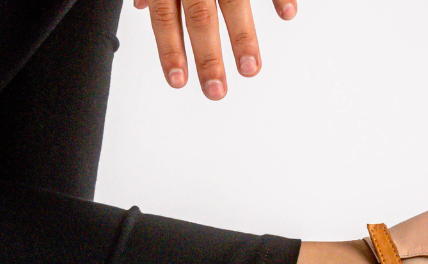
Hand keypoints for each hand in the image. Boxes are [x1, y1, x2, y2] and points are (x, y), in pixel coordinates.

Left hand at [133, 0, 297, 99]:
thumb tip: (141, 7)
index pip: (165, 18)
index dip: (170, 50)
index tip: (178, 82)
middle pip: (200, 17)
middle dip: (208, 56)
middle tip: (215, 91)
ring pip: (234, 1)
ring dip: (244, 36)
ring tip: (250, 69)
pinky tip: (287, 14)